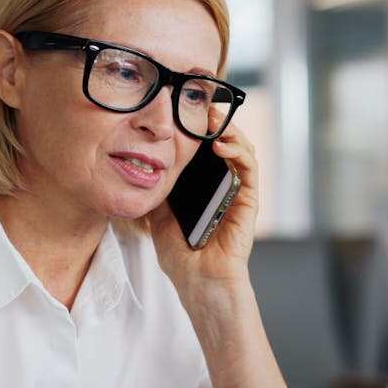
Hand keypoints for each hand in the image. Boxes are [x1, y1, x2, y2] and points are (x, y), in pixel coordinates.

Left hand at [148, 120, 259, 290]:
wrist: (197, 283)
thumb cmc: (181, 255)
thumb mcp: (158, 215)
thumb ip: (156, 191)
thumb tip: (138, 167)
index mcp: (204, 186)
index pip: (205, 148)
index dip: (197, 127)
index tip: (182, 109)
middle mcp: (224, 184)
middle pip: (225, 142)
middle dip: (214, 121)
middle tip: (199, 104)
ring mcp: (238, 191)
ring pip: (241, 149)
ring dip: (229, 129)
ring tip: (211, 118)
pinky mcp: (248, 201)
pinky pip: (249, 169)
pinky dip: (238, 152)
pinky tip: (221, 145)